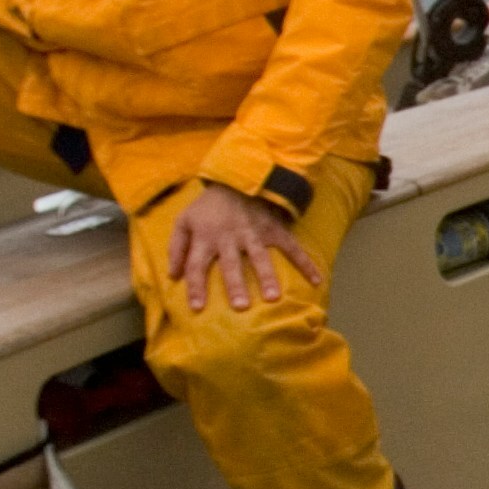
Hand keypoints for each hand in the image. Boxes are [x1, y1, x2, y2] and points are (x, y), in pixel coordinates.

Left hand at [161, 181, 320, 315]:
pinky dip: (305, 262)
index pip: (197, 265)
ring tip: (272, 297)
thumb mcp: (183, 221)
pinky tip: (315, 280)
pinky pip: (290, 247)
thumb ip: (176, 248)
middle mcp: (229, 238)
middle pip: (231, 264)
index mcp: (206, 238)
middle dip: (235, 285)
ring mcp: (253, 234)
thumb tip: (172, 276)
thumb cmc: (207, 208)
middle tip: (240, 306)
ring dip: (266, 277)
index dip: (196, 286)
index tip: (198, 308)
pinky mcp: (273, 230)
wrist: (235, 180)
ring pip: (259, 257)